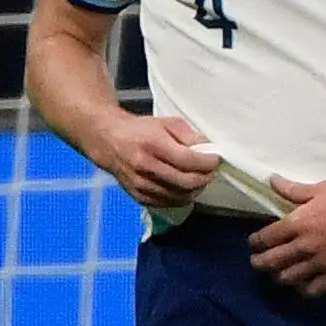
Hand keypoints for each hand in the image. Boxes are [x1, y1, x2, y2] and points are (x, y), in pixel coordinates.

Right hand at [98, 115, 222, 211]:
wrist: (109, 142)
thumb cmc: (140, 130)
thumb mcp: (166, 123)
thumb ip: (189, 136)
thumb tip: (207, 150)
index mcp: (152, 144)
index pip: (187, 160)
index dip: (207, 162)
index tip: (215, 159)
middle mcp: (145, 167)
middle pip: (186, 182)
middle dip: (205, 177)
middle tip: (210, 171)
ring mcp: (141, 185)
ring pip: (179, 196)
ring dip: (195, 189)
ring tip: (199, 178)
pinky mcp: (139, 197)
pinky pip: (168, 203)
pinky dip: (182, 197)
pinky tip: (185, 187)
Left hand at [251, 175, 325, 296]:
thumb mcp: (320, 189)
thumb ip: (293, 189)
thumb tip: (272, 179)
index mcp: (298, 223)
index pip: (266, 238)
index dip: (256, 242)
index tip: (254, 243)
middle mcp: (304, 245)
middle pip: (272, 261)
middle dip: (259, 263)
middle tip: (256, 263)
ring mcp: (319, 262)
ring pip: (288, 278)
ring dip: (278, 277)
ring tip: (276, 275)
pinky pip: (313, 289)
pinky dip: (303, 290)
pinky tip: (301, 287)